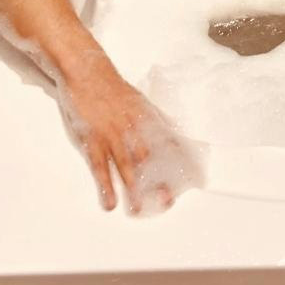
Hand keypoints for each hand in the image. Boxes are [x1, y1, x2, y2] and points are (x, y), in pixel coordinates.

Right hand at [57, 57, 200, 212]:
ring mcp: (112, 135)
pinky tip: (110, 203)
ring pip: (126, 168)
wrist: (87, 74)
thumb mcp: (142, 103)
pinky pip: (99, 168)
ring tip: (138, 210)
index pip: (172, 143)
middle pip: (150, 160)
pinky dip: (105, 186)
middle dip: (159, 181)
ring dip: (133, 191)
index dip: (184, 162)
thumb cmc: (114, 90)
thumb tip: (177, 136)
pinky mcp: (91, 141)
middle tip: (166, 201)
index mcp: (149, 119)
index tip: (197, 179)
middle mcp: (134, 128)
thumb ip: (159, 121)